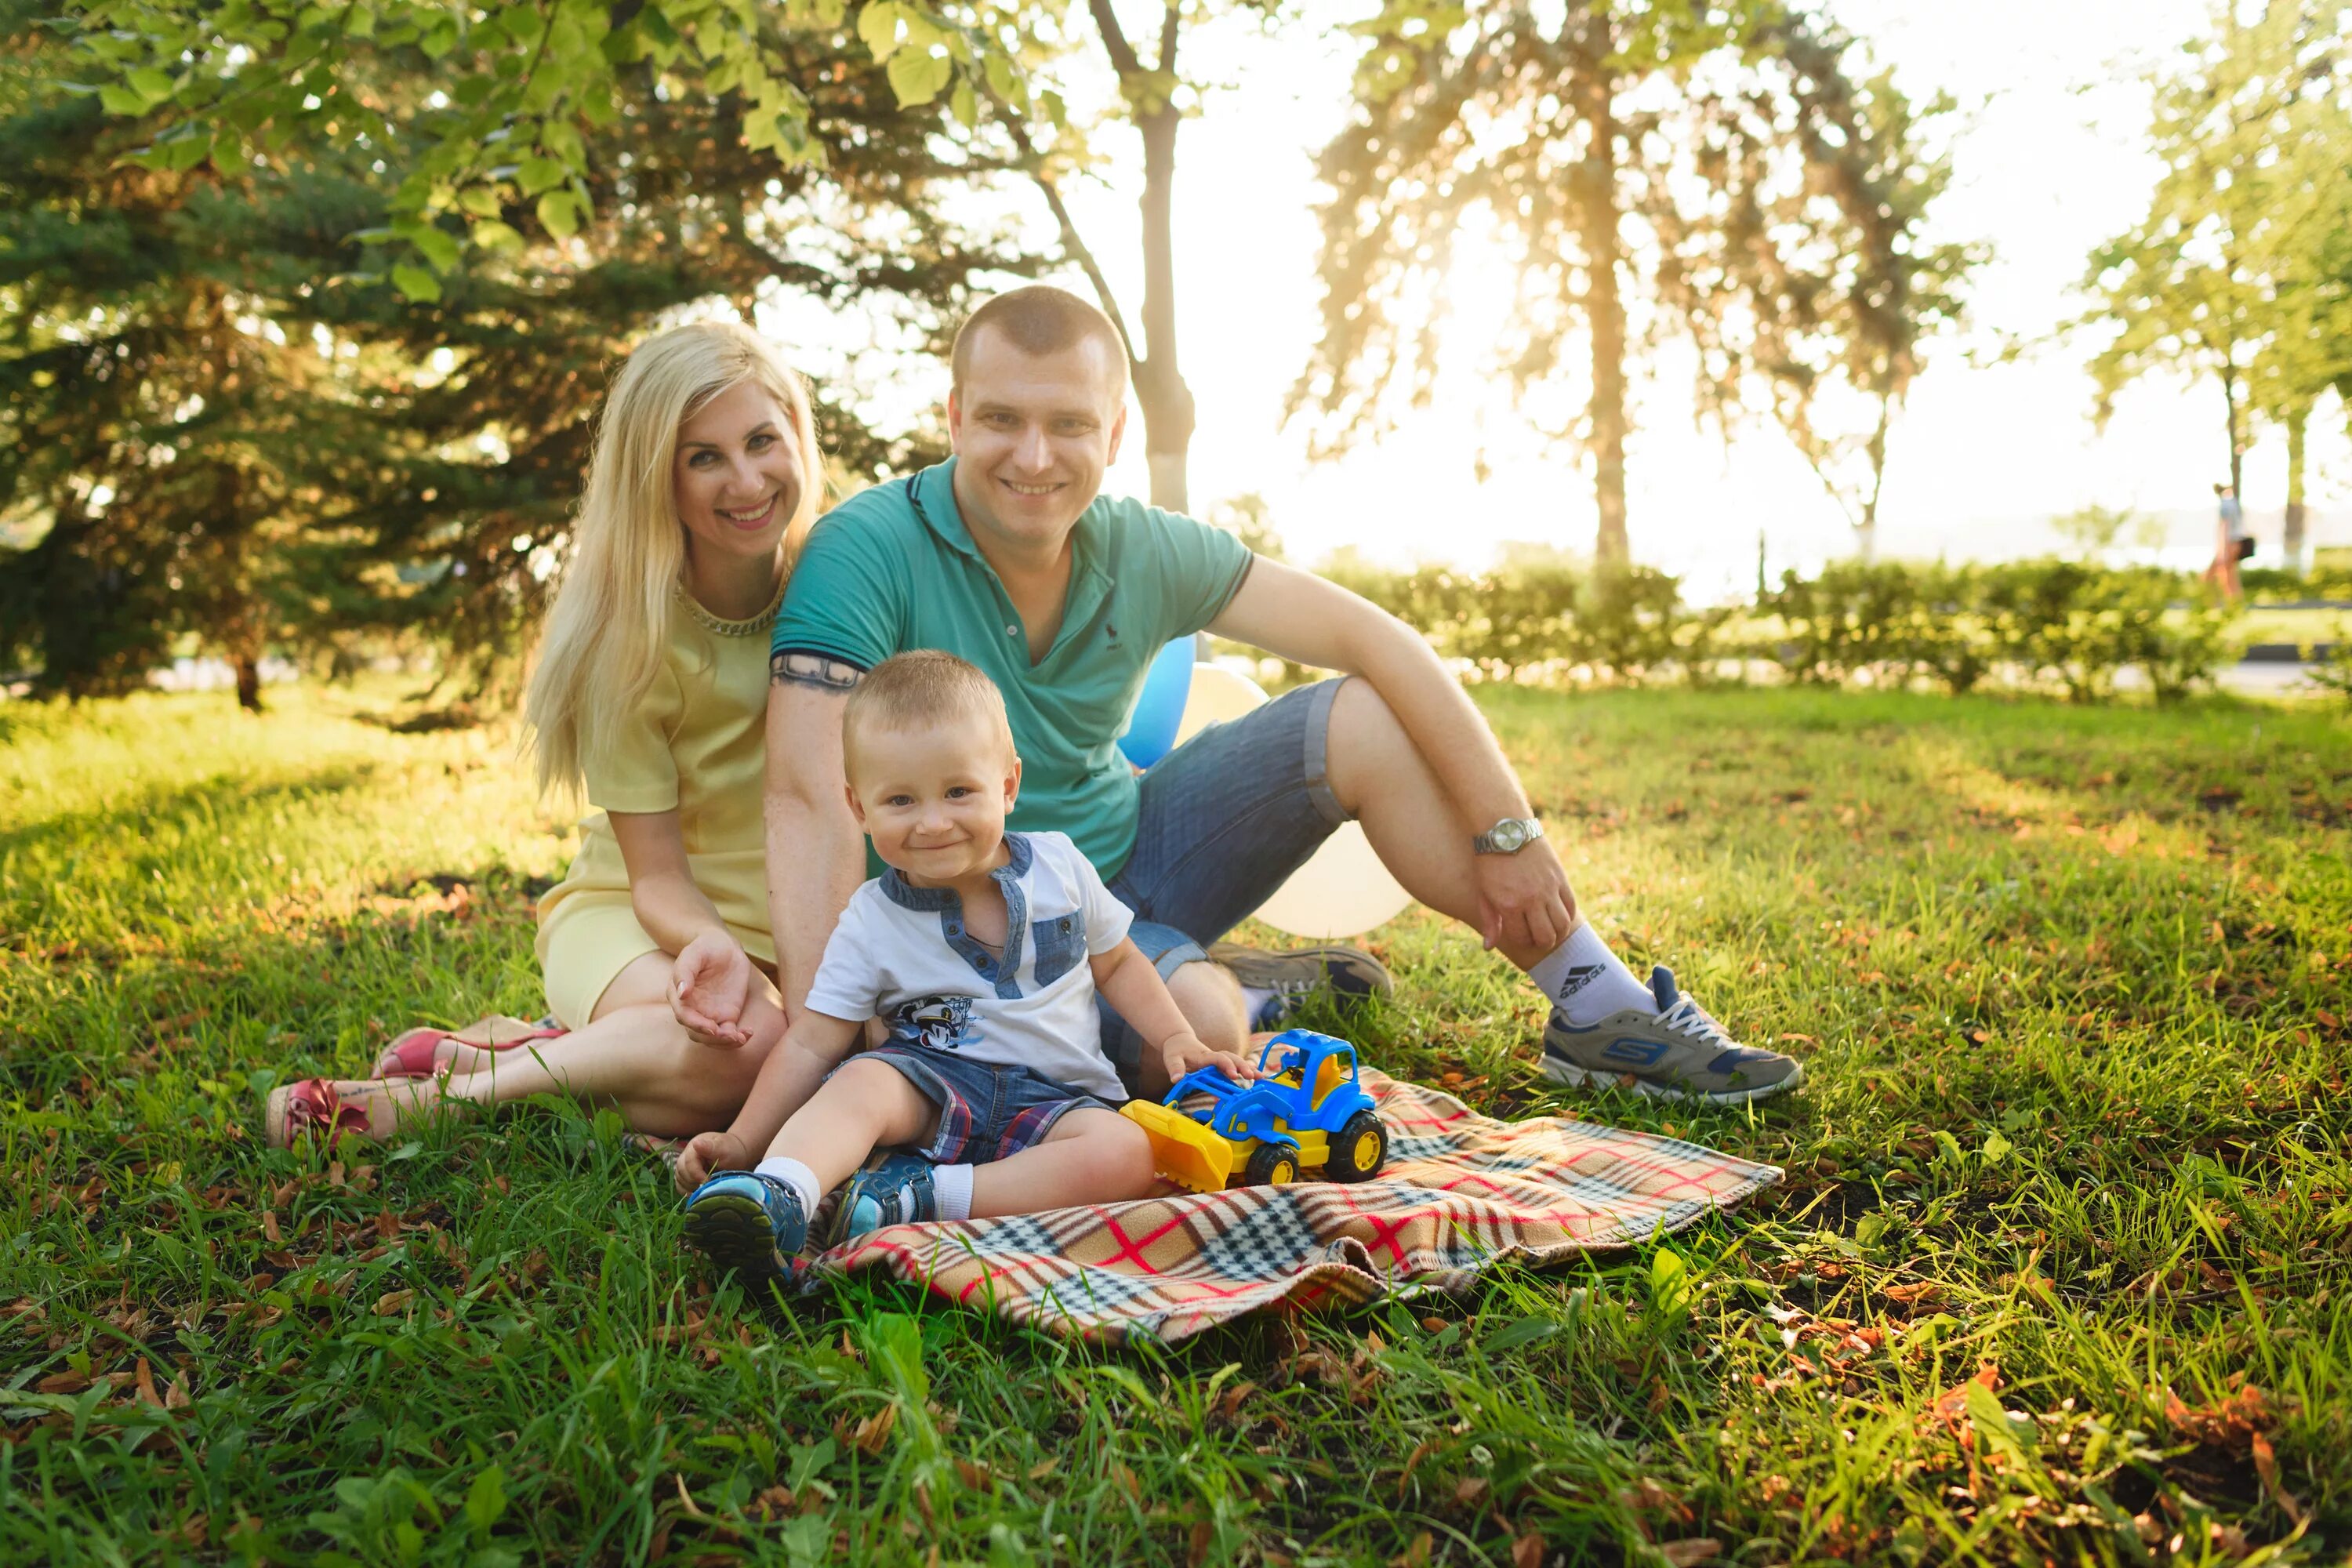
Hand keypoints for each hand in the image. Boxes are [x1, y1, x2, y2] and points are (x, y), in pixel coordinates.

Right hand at [669, 930, 753, 1047]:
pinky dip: (737, 1037)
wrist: (725, 947)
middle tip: (730, 1035)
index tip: (711, 1028)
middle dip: (712, 1038)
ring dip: (725, 1042)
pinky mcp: (726, 1015)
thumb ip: (685, 971)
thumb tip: (681, 994)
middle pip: (696, 1032)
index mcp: (679, 995)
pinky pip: (729, 1032)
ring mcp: (709, 1014)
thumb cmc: (705, 947)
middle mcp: (692, 1009)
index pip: (683, 1016)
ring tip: (741, 1037)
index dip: (696, 1024)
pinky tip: (748, 1033)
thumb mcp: (694, 953)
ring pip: (712, 1038)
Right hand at [673, 1129, 749, 1195]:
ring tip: (704, 1187)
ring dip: (690, 1187)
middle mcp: (686, 1155)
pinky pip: (680, 1185)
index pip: (688, 1162)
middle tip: (708, 1184)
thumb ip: (710, 1148)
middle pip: (681, 1171)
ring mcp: (685, 1165)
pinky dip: (686, 1191)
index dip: (696, 1174)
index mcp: (695, 1146)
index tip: (708, 1181)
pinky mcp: (686, 1176)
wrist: (736, 1154)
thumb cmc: (732, 1151)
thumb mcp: (724, 1148)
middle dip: (693, 1181)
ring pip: (679, 1179)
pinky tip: (696, 1193)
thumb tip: (696, 1144)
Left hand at [1162, 1031, 1256, 1085]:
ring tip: (1262, 1077)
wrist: (1180, 1041)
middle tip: (1252, 1076)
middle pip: (1232, 1058)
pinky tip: (1259, 1077)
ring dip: (1249, 1068)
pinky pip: (1236, 1066)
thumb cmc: (1176, 1050)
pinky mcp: (1221, 1065)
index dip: (1227, 1066)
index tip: (1233, 1075)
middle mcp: (1215, 1057)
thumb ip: (1175, 1068)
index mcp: (1204, 1056)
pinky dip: (1248, 1070)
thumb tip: (1176, 1079)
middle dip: (1243, 1066)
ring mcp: (1219, 1060)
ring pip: (1237, 1061)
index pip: (1218, 1059)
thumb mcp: (1171, 1058)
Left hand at [1472, 837, 1577, 955]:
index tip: (1520, 935)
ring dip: (1558, 933)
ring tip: (1550, 930)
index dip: (1522, 941)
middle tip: (1538, 938)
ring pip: (1563, 925)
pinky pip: (1571, 905)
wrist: (1505, 829)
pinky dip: (1567, 915)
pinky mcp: (1560, 877)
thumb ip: (1489, 921)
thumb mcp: (1483, 892)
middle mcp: (1531, 899)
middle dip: (1542, 943)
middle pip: (1547, 937)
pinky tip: (1558, 915)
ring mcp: (1548, 888)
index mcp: (1509, 905)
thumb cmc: (1489, 862)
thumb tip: (1488, 947)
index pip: (1523, 938)